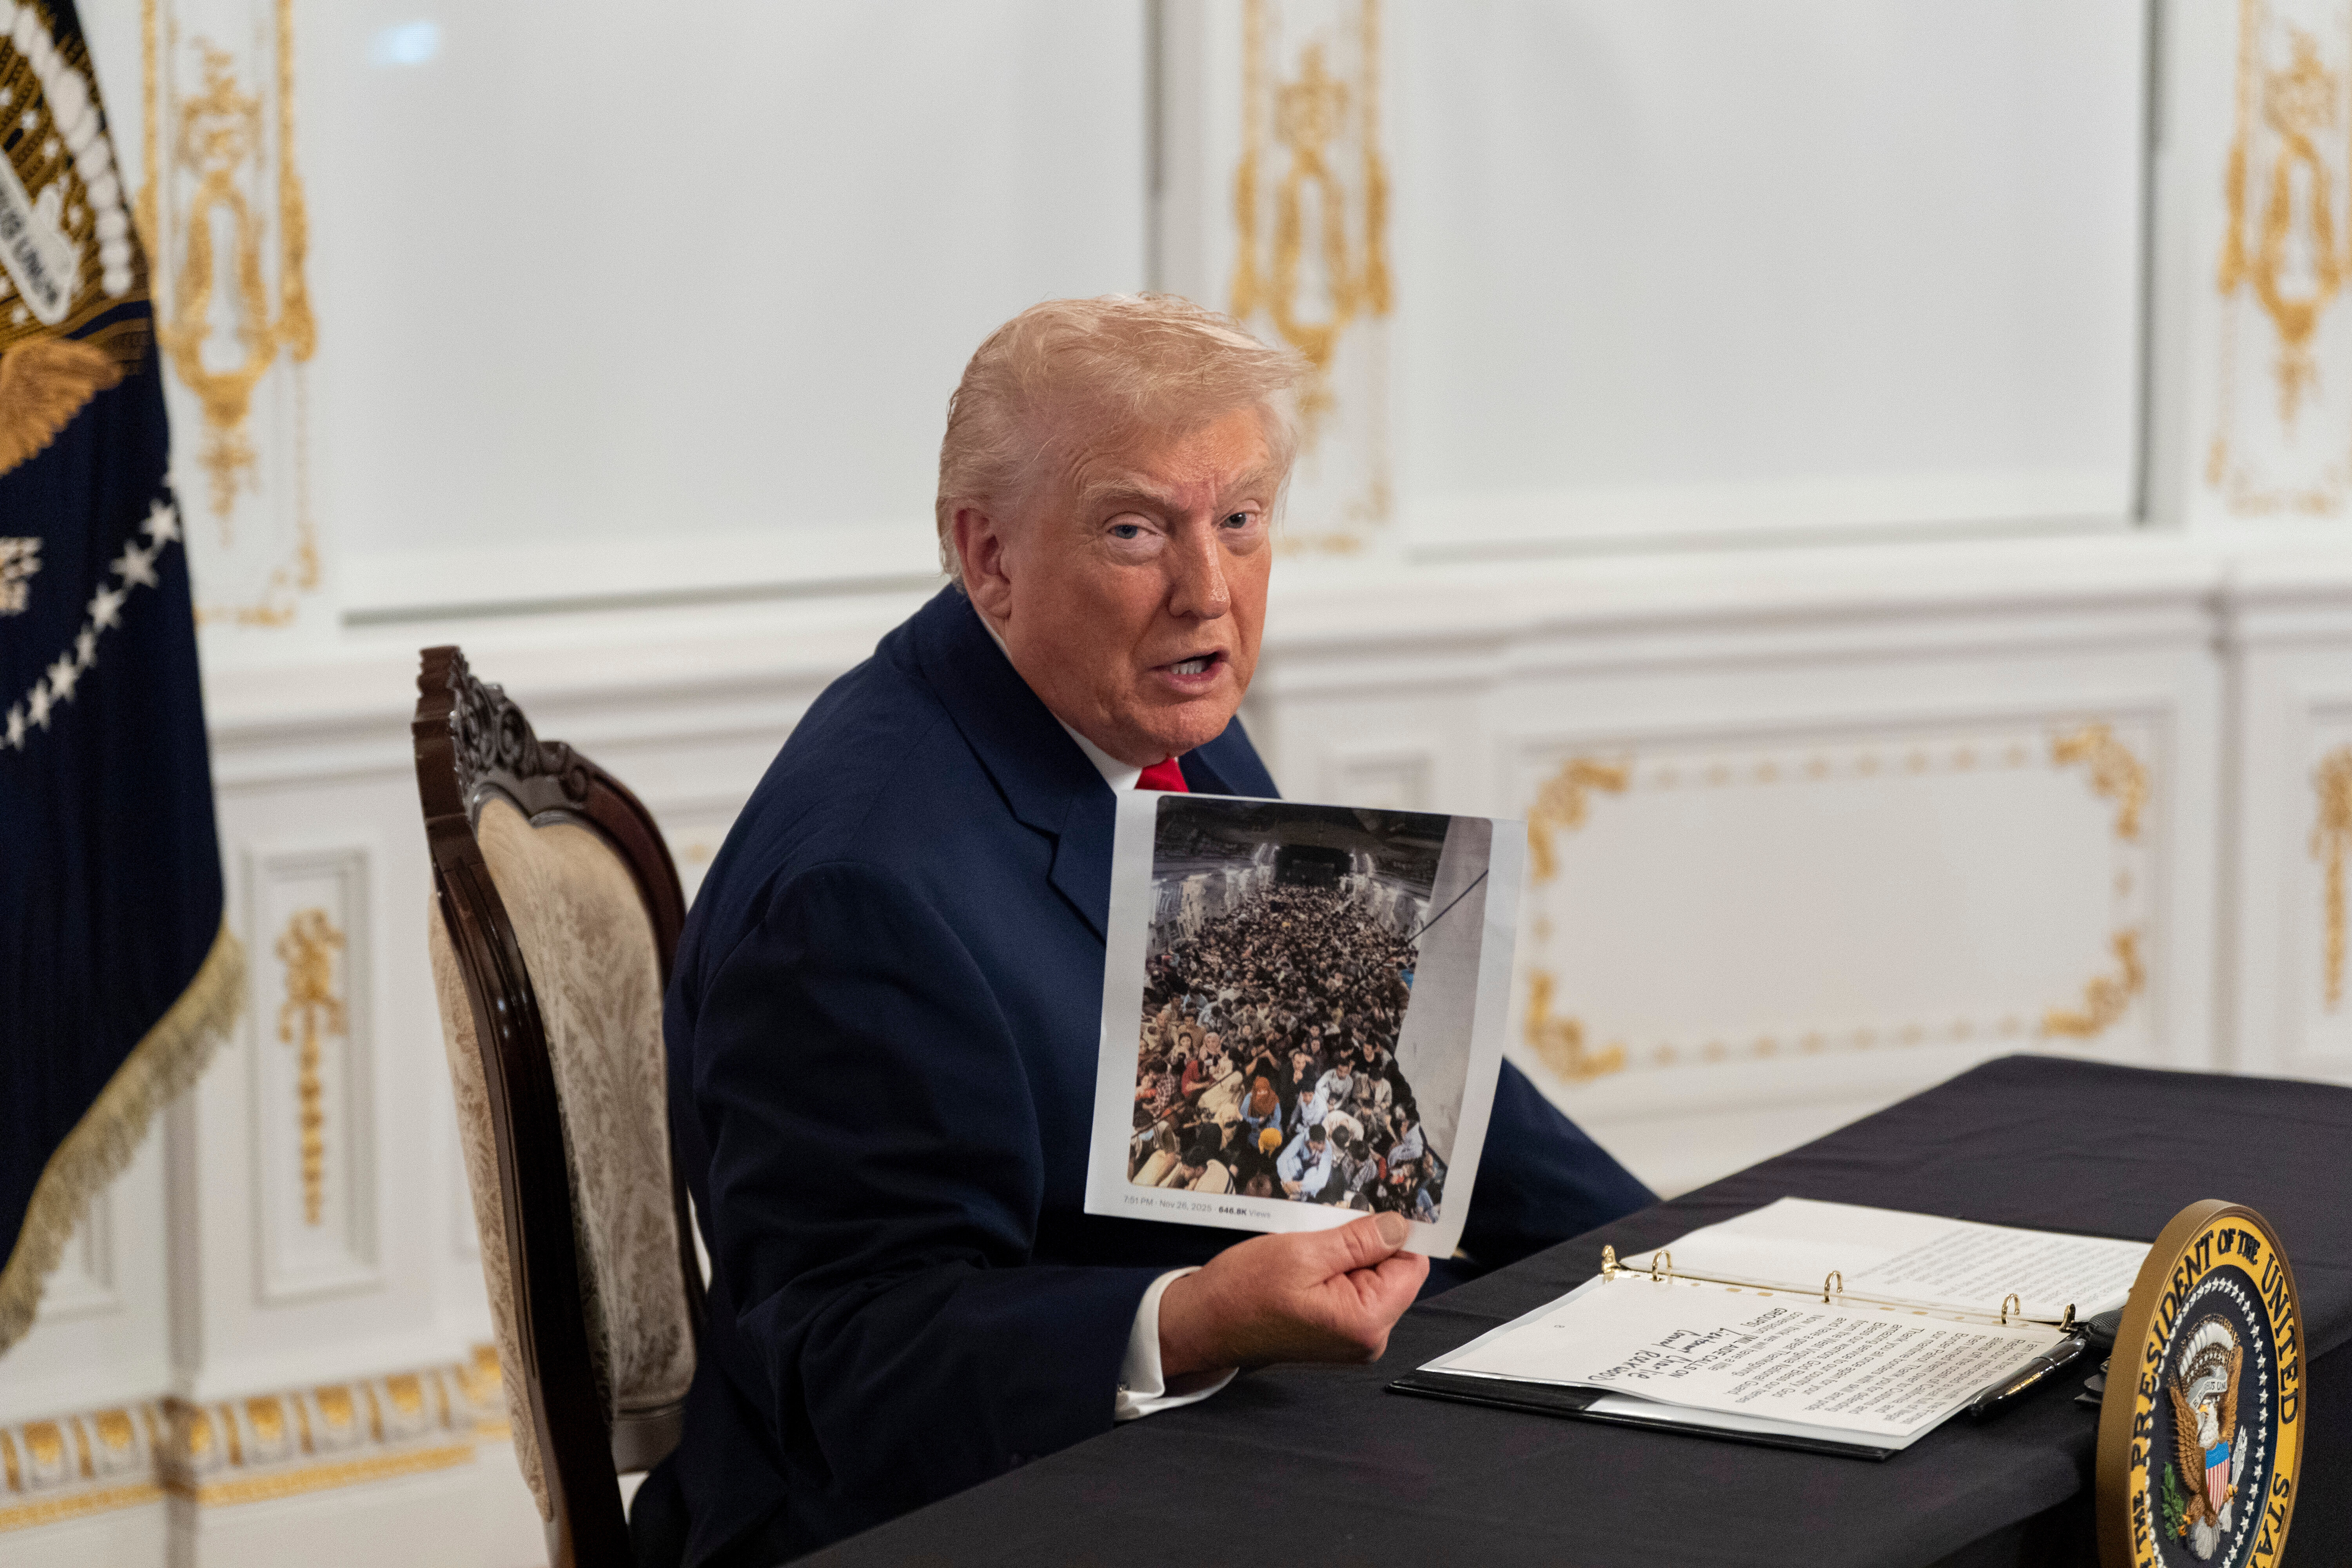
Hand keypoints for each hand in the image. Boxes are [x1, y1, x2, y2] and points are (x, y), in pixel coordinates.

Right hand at [1156, 1212, 1427, 1379]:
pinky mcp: (1336, 1332)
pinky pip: (1352, 1289)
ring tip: (1307, 1252)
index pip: (1411, 1265)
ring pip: (1370, 1277)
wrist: (1204, 1324)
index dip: (1392, 1234)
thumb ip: (1359, 1241)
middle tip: (1321, 1235)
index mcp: (1366, 1322)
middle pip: (1393, 1271)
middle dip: (1364, 1245)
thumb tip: (1400, 1226)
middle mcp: (1368, 1338)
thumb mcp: (1301, 1253)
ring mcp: (1352, 1338)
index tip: (1364, 1214)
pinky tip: (1304, 1267)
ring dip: (1344, 1256)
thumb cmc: (1242, 1293)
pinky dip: (1333, 1270)